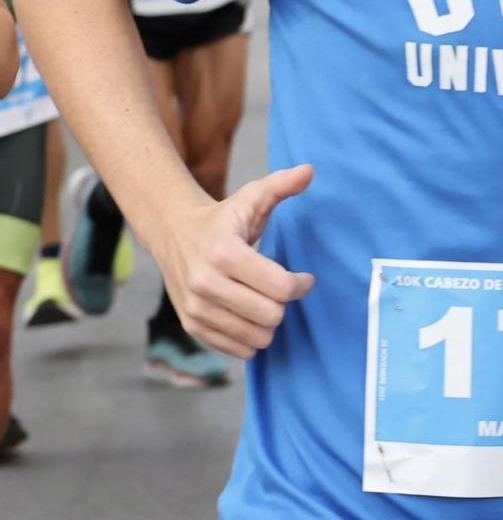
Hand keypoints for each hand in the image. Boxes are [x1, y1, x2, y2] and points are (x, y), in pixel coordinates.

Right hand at [152, 164, 316, 359]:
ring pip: (257, 337)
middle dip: (285, 303)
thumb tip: (309, 170)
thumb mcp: (252, 197)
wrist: (174, 235)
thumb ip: (282, 184)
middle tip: (283, 289)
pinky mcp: (193, 326)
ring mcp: (196, 309)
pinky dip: (252, 337)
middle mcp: (206, 284)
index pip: (280, 286)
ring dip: (270, 322)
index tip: (304, 278)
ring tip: (266, 301)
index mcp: (224, 253)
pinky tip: (250, 315)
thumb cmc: (224, 218)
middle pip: (271, 315)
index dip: (302, 284)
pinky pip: (238, 349)